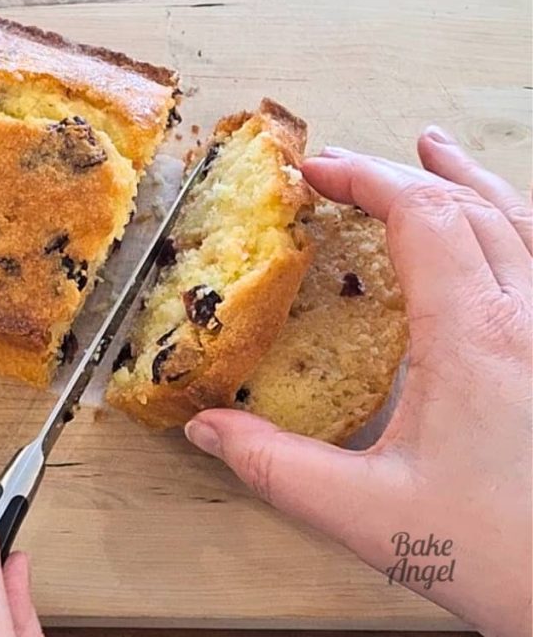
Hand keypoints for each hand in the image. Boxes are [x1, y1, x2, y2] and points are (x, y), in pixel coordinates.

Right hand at [186, 127, 531, 636]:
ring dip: (474, 179)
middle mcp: (532, 319)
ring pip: (524, 222)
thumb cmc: (506, 557)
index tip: (314, 171)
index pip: (422, 218)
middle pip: (470, 206)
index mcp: (478, 338)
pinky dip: (516, 221)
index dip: (365, 179)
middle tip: (347, 164)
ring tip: (437, 149)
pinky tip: (504, 228)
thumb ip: (278, 467)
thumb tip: (206, 428)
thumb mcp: (370, 515)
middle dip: (401, 173)